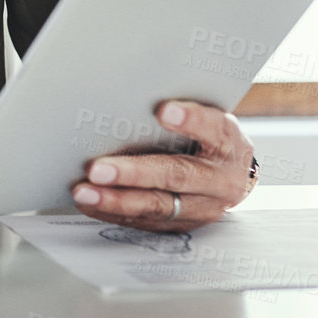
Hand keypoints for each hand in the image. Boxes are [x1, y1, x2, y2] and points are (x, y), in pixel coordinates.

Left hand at [69, 100, 255, 231]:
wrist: (233, 177)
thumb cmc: (210, 138)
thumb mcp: (209, 118)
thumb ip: (183, 111)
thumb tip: (133, 93)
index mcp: (228, 143)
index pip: (213, 129)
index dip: (191, 120)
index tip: (164, 111)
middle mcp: (219, 180)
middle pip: (176, 175)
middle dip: (134, 173)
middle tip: (98, 169)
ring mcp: (201, 207)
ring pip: (157, 205)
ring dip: (116, 200)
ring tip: (84, 192)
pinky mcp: (182, 224)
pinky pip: (145, 221)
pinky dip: (113, 212)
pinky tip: (90, 203)